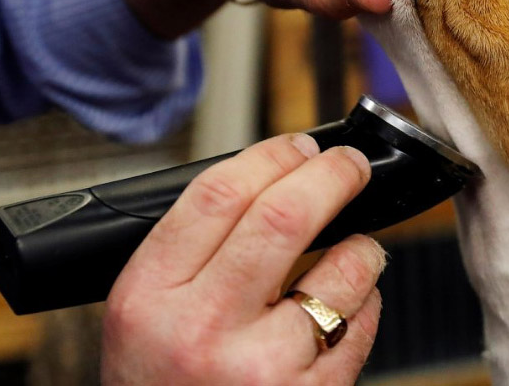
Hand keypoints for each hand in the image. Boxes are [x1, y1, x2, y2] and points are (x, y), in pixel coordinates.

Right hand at [100, 134, 386, 385]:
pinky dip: (365, 303)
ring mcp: (261, 367)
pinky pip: (361, 325)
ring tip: (355, 248)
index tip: (298, 147)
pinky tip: (346, 308)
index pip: (218, 194)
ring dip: (361, 245)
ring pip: (342, 269)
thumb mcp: (143, 313)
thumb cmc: (160, 385)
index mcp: (150, 296)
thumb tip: (275, 181)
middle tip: (349, 166)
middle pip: (284, 216)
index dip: (271, 155)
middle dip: (331, 174)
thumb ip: (193, 252)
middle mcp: (203, 329)